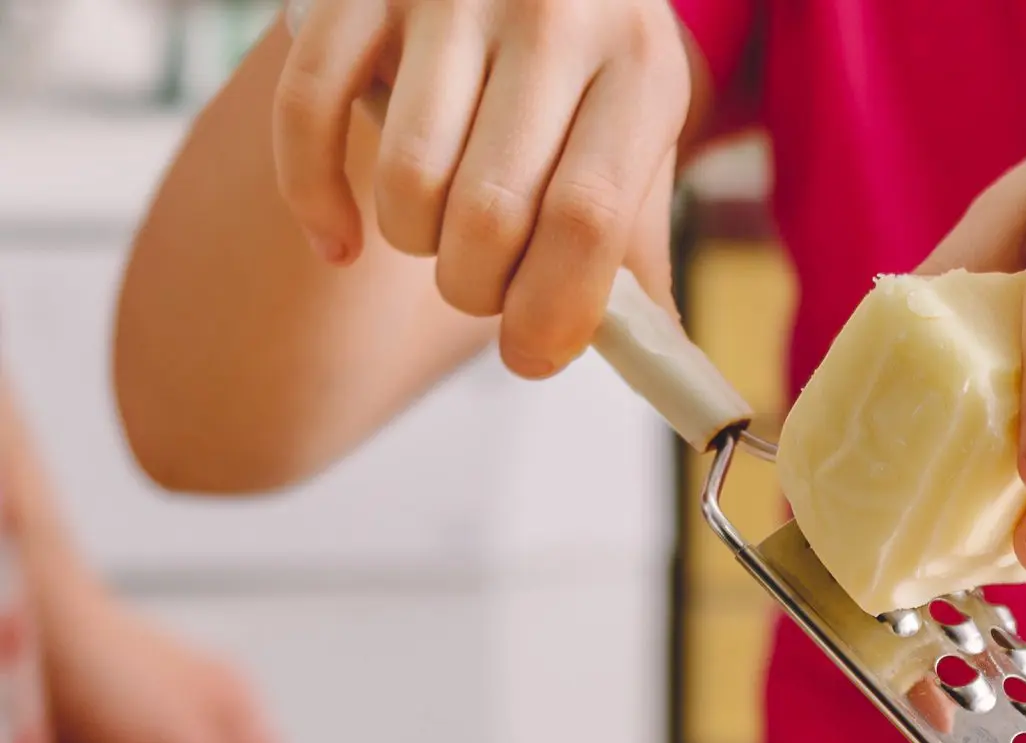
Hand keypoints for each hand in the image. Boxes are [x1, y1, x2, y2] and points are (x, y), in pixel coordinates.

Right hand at [273, 0, 691, 376]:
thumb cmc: (583, 62)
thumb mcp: (635, 131)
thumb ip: (634, 240)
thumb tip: (655, 364)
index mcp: (638, 66)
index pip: (587, 219)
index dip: (551, 311)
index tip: (528, 356)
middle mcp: (549, 16)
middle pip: (491, 211)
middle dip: (477, 289)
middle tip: (482, 288)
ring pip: (408, 177)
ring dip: (414, 244)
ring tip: (438, 237)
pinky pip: (309, 110)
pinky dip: (314, 197)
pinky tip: (338, 243)